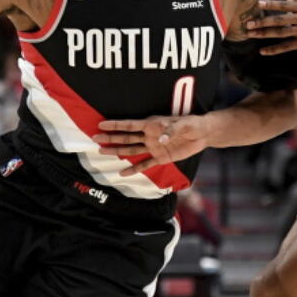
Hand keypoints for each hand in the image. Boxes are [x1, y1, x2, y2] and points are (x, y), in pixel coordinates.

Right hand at [94, 114, 209, 176]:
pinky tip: (123, 173)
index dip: (116, 124)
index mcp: (152, 124)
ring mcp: (153, 147)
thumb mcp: (183, 124)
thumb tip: (159, 139)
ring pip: (131, 149)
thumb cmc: (192, 124)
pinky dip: (134, 169)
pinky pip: (145, 164)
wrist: (203, 134)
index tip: (101, 124)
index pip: (130, 125)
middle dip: (110, 138)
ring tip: (102, 151)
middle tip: (94, 138)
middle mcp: (149, 135)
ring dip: (117, 151)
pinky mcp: (161, 157)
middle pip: (126, 137)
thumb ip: (170, 131)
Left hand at [244, 0, 296, 53]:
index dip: (270, 4)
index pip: (284, 5)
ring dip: (265, 34)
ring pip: (281, 32)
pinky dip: (274, 49)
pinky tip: (263, 51)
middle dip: (262, 21)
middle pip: (280, 19)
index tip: (256, 4)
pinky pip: (287, 46)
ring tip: (251, 35)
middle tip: (248, 24)